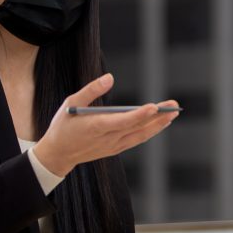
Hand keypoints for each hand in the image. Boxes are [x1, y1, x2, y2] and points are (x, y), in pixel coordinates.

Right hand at [31, 73, 179, 176]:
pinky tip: (159, 123)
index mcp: (96, 126)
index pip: (123, 121)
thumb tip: (109, 78)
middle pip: (138, 127)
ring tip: (173, 113)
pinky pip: (136, 140)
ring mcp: (113, 146)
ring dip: (158, 125)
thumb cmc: (63, 126)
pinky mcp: (115, 149)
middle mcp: (108, 138)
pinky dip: (149, 132)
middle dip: (158, 117)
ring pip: (141, 135)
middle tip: (174, 106)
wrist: (57, 154)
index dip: (139, 115)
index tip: (153, 106)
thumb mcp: (70, 102)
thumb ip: (91, 90)